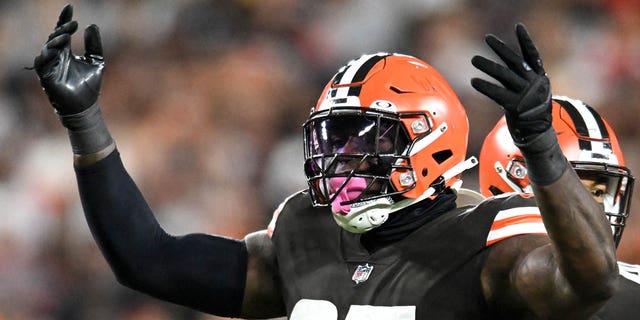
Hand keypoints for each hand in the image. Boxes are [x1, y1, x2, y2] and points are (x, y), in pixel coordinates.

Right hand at [34, 4, 103, 115]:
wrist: (86, 107)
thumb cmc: (90, 86)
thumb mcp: (97, 61)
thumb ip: (94, 44)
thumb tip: (91, 25)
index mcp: (65, 52)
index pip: (61, 32)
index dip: (64, 19)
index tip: (70, 7)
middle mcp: (56, 58)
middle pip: (54, 38)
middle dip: (62, 29)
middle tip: (73, 24)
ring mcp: (50, 67)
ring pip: (46, 49)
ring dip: (55, 41)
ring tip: (66, 35)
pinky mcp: (46, 78)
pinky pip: (41, 65)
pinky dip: (47, 56)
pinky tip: (55, 50)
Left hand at [471, 23, 550, 143]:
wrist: (538, 136)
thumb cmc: (532, 114)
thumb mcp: (531, 93)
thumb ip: (519, 80)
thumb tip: (503, 68)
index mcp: (539, 78)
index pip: (533, 55)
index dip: (525, 40)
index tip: (519, 27)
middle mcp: (534, 83)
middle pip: (514, 61)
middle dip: (500, 48)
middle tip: (487, 38)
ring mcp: (525, 94)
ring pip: (504, 75)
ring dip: (487, 65)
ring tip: (474, 59)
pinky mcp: (516, 106)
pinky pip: (497, 93)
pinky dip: (485, 86)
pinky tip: (474, 81)